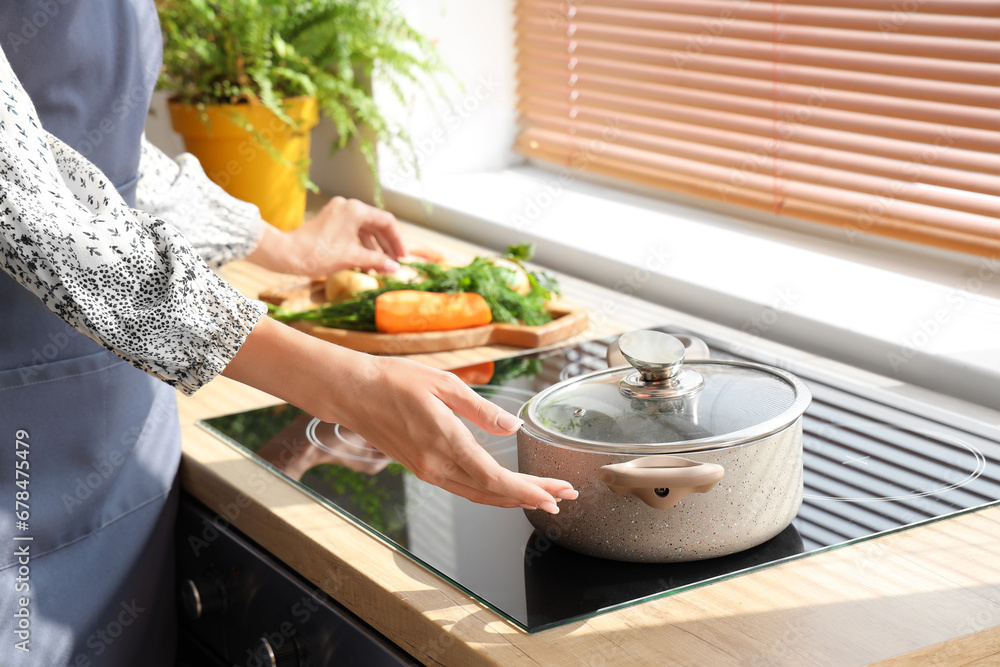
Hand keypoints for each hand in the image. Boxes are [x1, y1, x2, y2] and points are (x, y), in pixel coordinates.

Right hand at [223, 318, 577, 511]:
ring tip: (542, 496)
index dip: (528, 490)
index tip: (554, 494)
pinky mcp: (421, 468)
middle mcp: (436, 466)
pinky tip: (503, 488)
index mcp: (445, 443)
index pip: (494, 478)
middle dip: (530, 497)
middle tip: (562, 497)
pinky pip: (462, 487)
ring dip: (511, 498)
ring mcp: (427, 470)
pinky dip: (488, 491)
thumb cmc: (393, 380)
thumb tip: (513, 428)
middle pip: (491, 493)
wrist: (350, 391)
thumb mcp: (444, 384)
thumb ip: (482, 410)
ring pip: (477, 494)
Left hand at [247, 197, 405, 276]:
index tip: (402, 257)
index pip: (387, 222)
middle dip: (386, 245)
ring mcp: (338, 213)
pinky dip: (360, 246)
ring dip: (374, 248)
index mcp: (356, 210)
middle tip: (395, 263)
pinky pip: (352, 232)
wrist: (287, 254)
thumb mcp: (352, 258)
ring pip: (364, 229)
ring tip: (380, 267)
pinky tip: (365, 263)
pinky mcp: (330, 221)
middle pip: (376, 224)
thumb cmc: (319, 254)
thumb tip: (396, 267)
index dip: (398, 240)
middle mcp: (348, 206)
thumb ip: (378, 260)